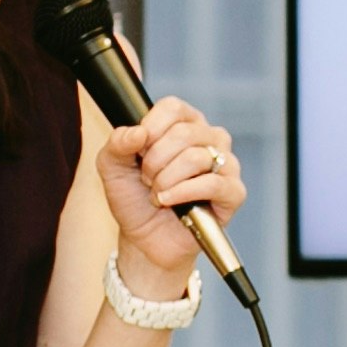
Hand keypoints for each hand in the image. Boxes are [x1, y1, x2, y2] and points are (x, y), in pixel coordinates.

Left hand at [97, 95, 241, 282]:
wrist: (145, 239)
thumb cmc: (134, 199)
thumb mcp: (112, 167)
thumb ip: (117, 143)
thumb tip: (137, 132)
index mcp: (184, 124)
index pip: (173, 108)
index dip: (151, 129)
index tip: (139, 151)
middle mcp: (209, 139)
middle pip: (183, 133)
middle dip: (154, 162)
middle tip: (147, 180)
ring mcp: (225, 164)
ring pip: (196, 157)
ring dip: (166, 180)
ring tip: (159, 194)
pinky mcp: (233, 192)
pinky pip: (213, 184)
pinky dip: (184, 193)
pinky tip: (170, 202)